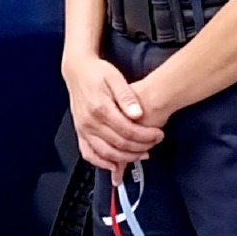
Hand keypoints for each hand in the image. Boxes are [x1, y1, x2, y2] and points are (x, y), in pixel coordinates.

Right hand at [64, 53, 162, 176]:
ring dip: (125, 158)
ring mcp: (83, 129)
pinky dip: (102, 163)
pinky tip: (114, 165)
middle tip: (154, 144)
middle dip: (140, 147)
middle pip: (119, 144)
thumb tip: (137, 114)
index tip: (158, 134)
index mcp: (100, 108)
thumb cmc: (97, 72)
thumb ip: (127, 97)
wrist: (77, 70)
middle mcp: (90, 121)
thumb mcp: (115, 78)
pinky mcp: (80, 132)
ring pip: (106, 153)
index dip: (145, 136)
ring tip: (141, 155)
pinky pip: (89, 153)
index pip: (127, 130)